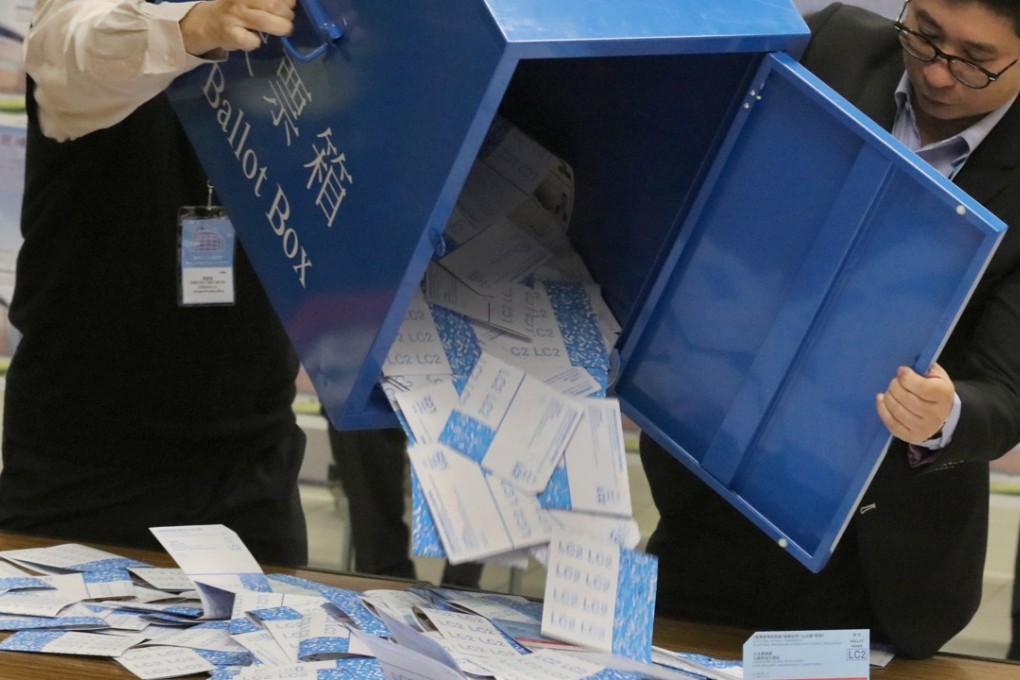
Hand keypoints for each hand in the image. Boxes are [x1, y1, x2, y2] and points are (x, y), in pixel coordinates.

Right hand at [180, 0, 296, 55]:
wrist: (208, 23)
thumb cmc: (237, 10)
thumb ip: (269, 1)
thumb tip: (293, 3)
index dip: (288, 1)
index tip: (291, 5)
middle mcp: (239, 0)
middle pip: (273, 5)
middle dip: (287, 15)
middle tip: (287, 21)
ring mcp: (234, 17)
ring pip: (263, 21)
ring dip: (280, 28)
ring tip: (284, 30)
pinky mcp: (230, 35)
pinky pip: (251, 40)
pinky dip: (257, 42)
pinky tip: (255, 40)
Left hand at [876, 363, 954, 444]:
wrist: (942, 414)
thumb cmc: (936, 389)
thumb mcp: (936, 375)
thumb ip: (923, 368)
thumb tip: (903, 369)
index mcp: (944, 395)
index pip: (921, 387)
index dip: (906, 378)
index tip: (900, 371)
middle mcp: (936, 414)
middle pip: (906, 399)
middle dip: (895, 386)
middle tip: (894, 382)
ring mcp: (924, 428)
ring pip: (898, 411)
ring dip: (888, 397)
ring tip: (889, 391)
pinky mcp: (912, 437)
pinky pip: (892, 424)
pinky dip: (882, 410)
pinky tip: (881, 400)